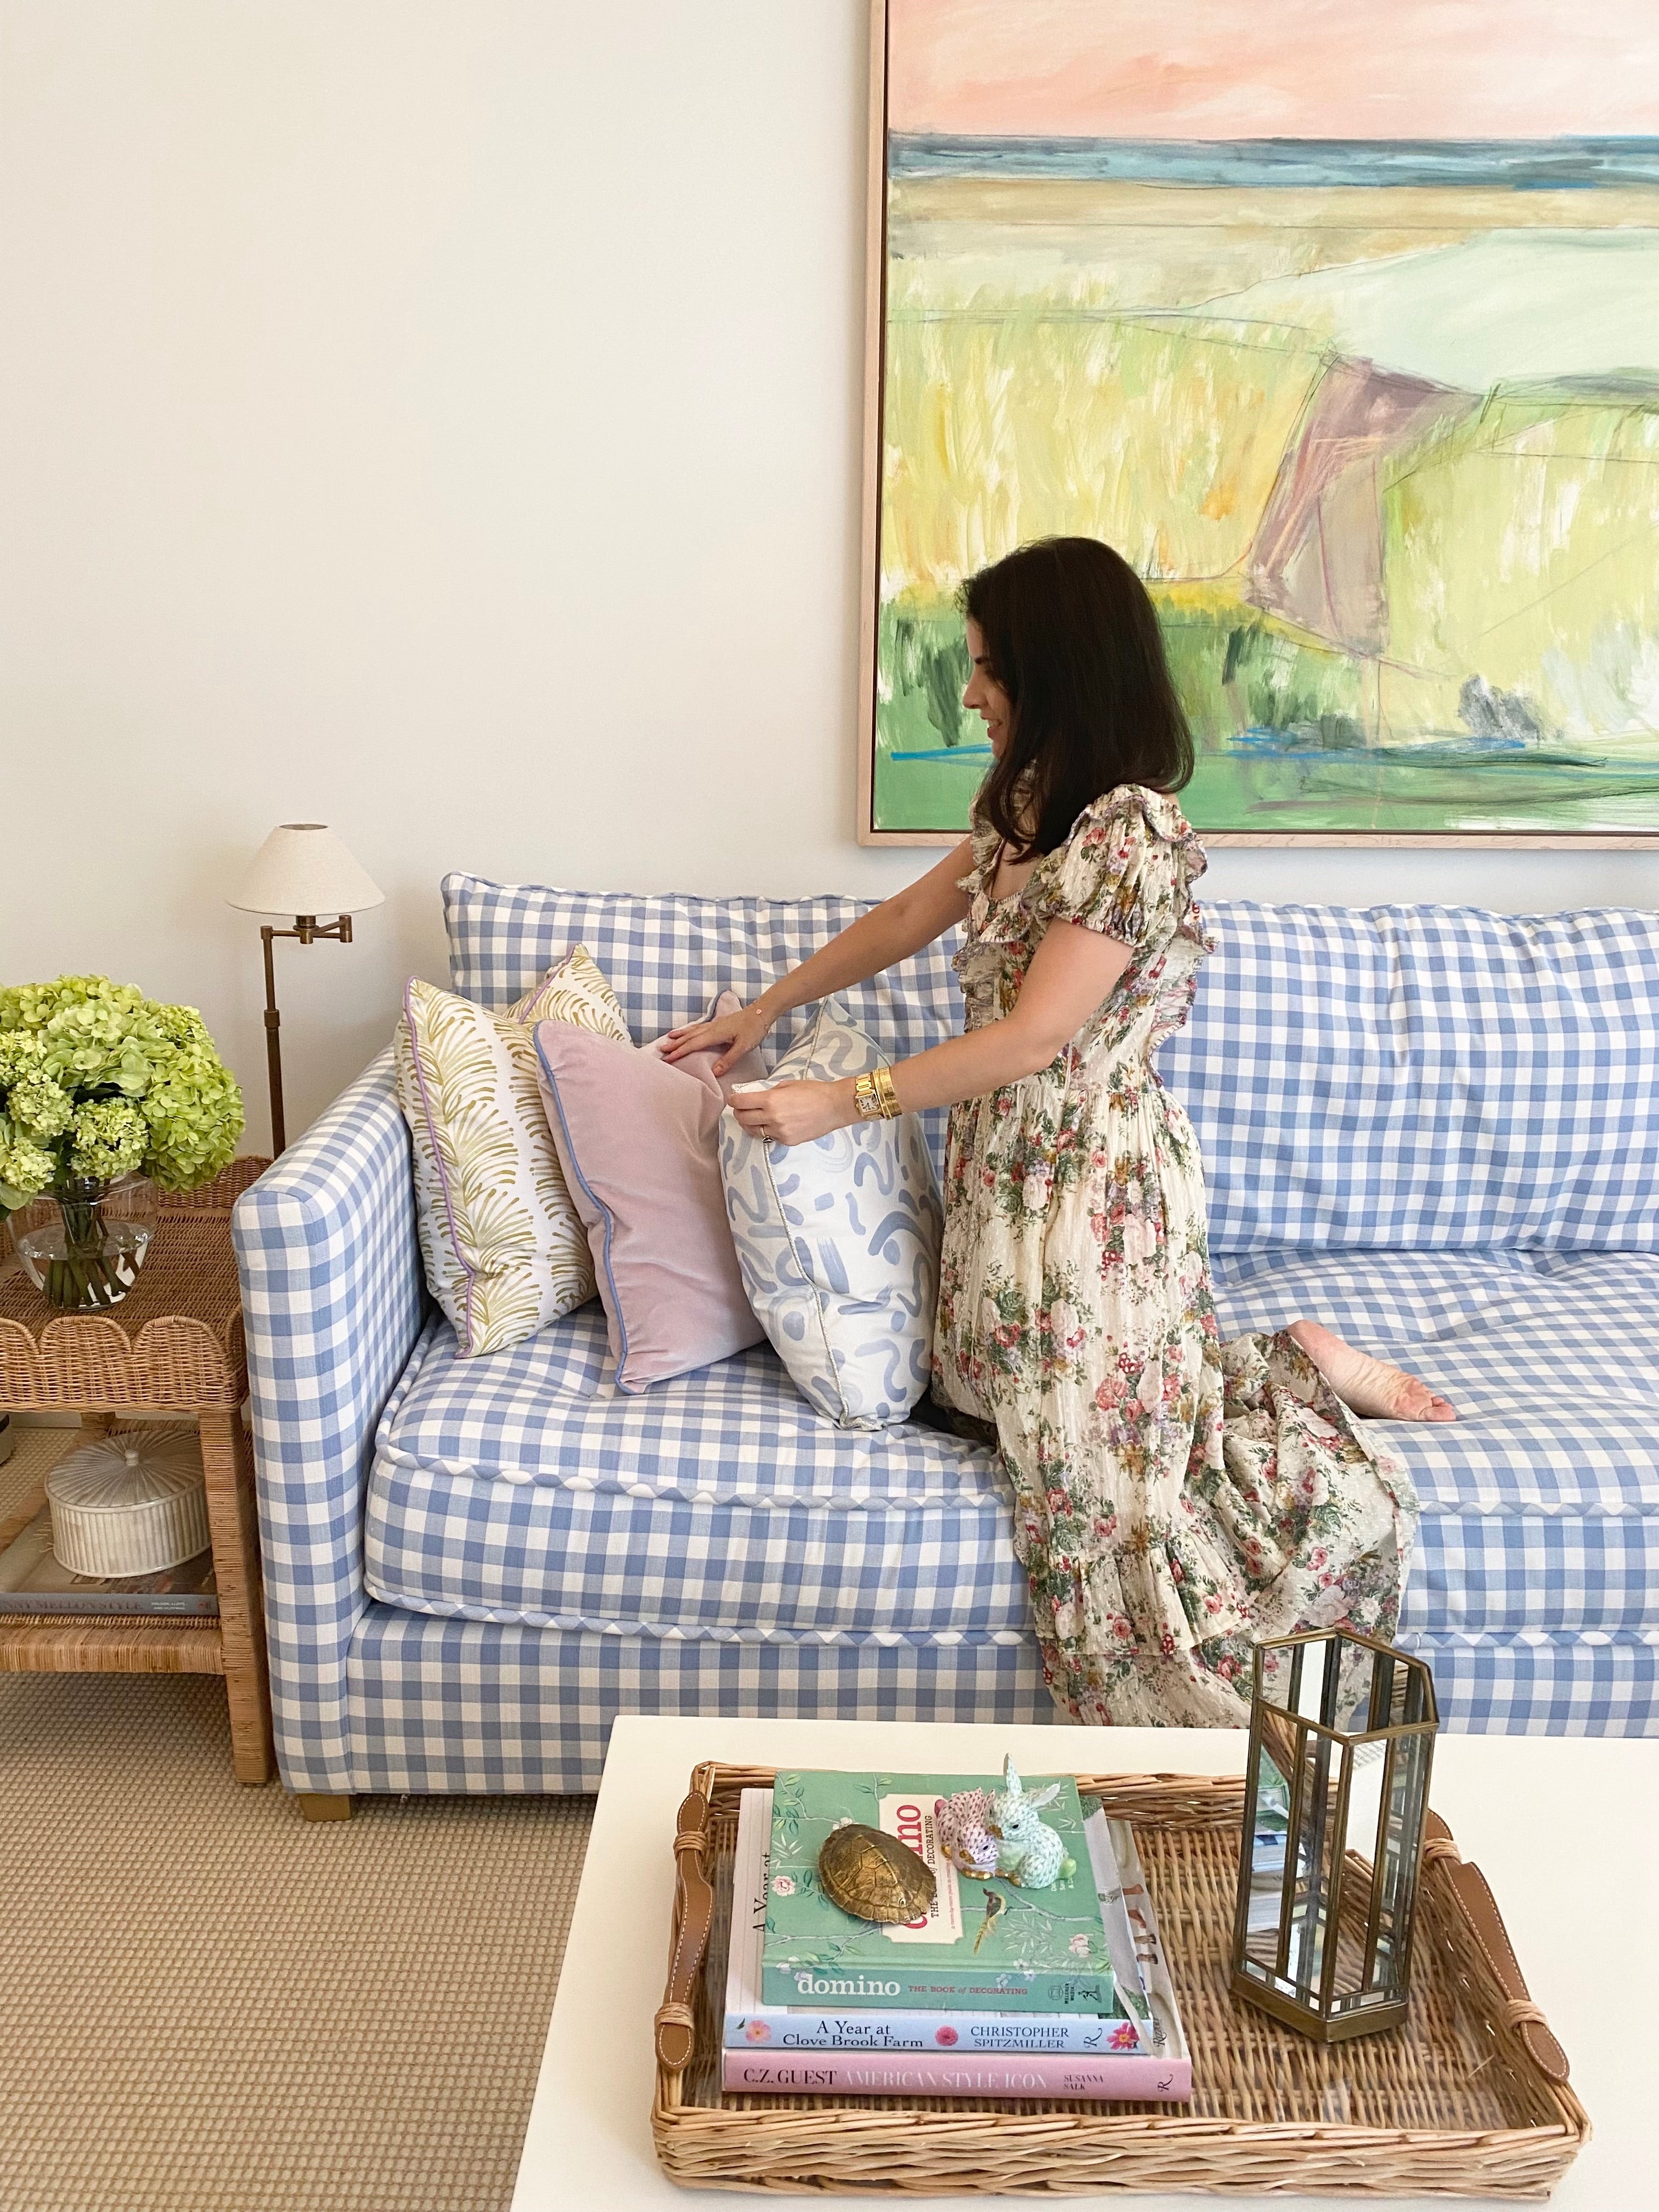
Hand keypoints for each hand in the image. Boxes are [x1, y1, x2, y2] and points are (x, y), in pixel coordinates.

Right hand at [661, 1000, 772, 1076]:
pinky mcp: (718, 1023)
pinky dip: (688, 1030)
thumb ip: (729, 1059)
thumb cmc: (753, 1029)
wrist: (761, 1012)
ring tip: (667, 1039)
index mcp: (715, 1034)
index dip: (679, 1052)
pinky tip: (687, 1031)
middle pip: (688, 1037)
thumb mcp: (743, 1047)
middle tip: (661, 1051)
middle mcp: (711, 1028)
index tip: (667, 1059)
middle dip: (674, 1044)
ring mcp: (714, 1025)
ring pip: (692, 1031)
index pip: (693, 1045)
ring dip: (679, 1036)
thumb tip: (714, 1072)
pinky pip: (698, 1028)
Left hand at [729, 1078, 855, 1147]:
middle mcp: (772, 1118)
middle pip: (743, 1118)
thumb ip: (770, 1093)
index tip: (732, 1098)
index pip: (741, 1102)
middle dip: (738, 1112)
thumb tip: (757, 1098)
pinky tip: (770, 1125)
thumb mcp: (788, 1085)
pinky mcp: (787, 1141)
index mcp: (771, 1100)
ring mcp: (779, 1132)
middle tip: (740, 1109)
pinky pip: (769, 1137)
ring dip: (749, 1124)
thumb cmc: (814, 1091)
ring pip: (753, 1131)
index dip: (733, 1100)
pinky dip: (766, 1131)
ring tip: (751, 1118)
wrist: (835, 1107)